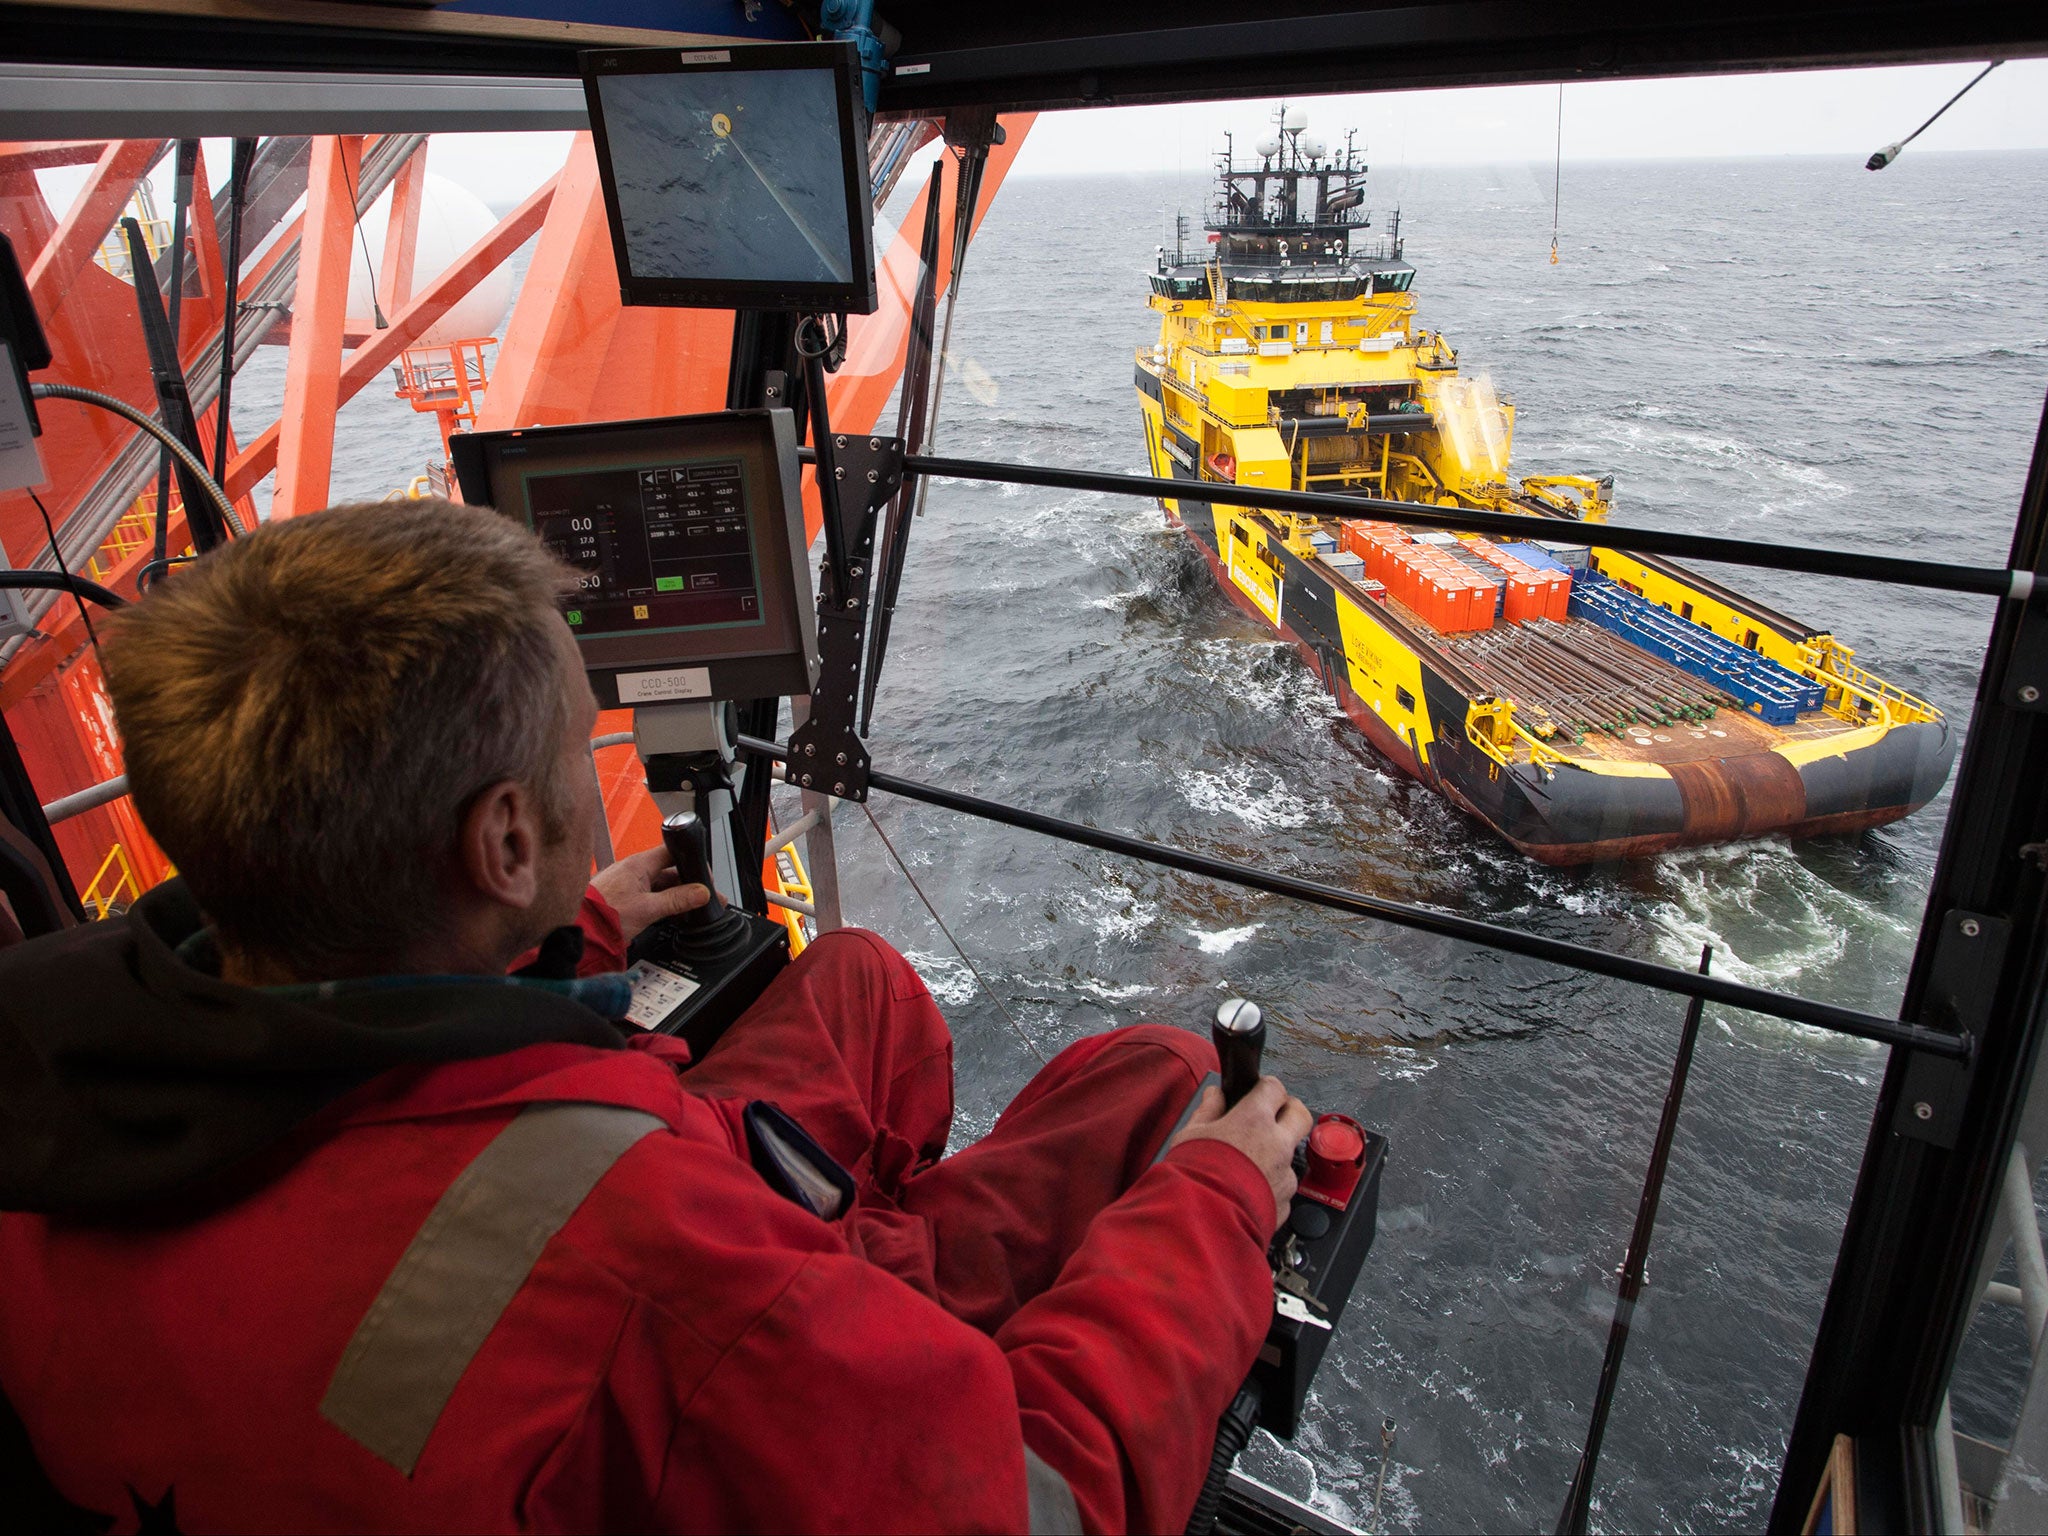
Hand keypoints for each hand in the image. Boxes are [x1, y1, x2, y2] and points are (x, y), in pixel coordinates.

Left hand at [589, 844, 710, 945]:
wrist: (577, 931)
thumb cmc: (602, 915)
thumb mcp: (648, 909)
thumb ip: (677, 900)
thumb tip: (701, 893)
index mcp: (638, 864)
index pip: (673, 852)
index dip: (691, 861)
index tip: (704, 877)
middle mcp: (633, 870)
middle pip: (669, 871)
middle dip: (687, 883)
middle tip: (703, 897)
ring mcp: (628, 884)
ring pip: (660, 885)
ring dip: (675, 896)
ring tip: (690, 910)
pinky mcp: (624, 897)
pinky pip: (650, 895)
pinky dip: (662, 903)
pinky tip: (670, 915)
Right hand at [1168, 1077, 1312, 1231]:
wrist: (1202, 1223)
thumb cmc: (1193, 1177)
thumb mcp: (1190, 1135)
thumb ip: (1207, 1111)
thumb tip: (1215, 1096)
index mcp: (1254, 1120)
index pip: (1274, 1088)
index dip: (1266, 1087)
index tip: (1259, 1091)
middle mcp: (1277, 1145)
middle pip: (1301, 1114)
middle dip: (1290, 1110)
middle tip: (1274, 1115)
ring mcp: (1284, 1175)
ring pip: (1291, 1155)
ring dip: (1276, 1154)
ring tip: (1248, 1165)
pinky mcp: (1285, 1203)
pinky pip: (1282, 1187)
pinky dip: (1270, 1186)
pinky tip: (1248, 1190)